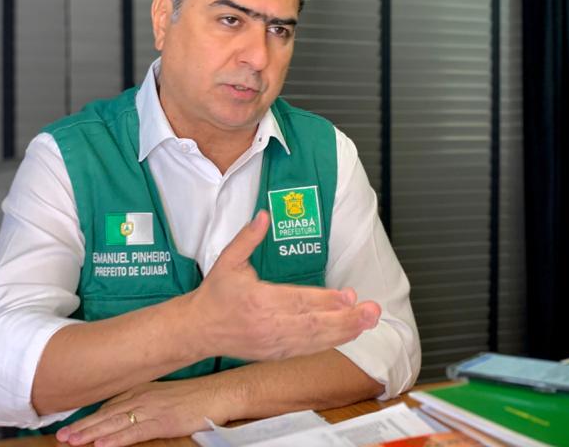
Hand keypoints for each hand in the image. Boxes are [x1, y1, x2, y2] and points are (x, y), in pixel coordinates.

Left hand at [56, 379, 229, 446]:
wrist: (217, 394)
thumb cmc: (194, 397)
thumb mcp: (163, 396)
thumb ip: (143, 402)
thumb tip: (127, 413)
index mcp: (140, 391)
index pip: (107, 406)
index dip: (87, 418)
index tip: (69, 427)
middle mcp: (140, 398)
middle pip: (105, 414)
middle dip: (82, 426)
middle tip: (61, 436)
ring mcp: (150, 410)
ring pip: (113, 423)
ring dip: (90, 433)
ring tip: (71, 441)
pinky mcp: (161, 422)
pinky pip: (133, 432)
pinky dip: (115, 439)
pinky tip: (100, 445)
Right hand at [185, 210, 380, 360]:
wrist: (197, 329)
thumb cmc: (214, 294)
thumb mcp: (227, 261)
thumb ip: (248, 239)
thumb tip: (264, 215)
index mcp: (257, 300)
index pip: (298, 301)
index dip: (326, 300)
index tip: (349, 295)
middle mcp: (268, 325)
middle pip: (313, 325)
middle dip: (346, 319)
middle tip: (371, 312)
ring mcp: (272, 343)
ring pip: (314, 340)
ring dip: (343, 332)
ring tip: (367, 322)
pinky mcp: (274, 354)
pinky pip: (306, 350)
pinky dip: (328, 343)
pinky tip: (346, 334)